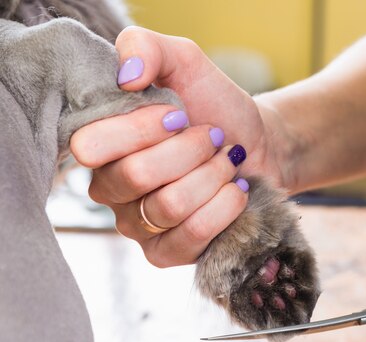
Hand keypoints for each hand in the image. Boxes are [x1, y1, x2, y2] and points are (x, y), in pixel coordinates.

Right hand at [70, 27, 283, 266]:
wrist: (256, 146)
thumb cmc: (215, 107)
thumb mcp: (184, 62)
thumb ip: (147, 48)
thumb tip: (127, 75)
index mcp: (101, 144)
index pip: (93, 145)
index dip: (144, 128)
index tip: (179, 114)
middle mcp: (109, 187)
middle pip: (138, 175)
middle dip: (192, 150)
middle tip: (212, 139)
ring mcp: (135, 225)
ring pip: (170, 206)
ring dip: (213, 175)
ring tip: (226, 163)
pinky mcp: (164, 253)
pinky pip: (192, 235)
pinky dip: (225, 206)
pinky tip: (236, 191)